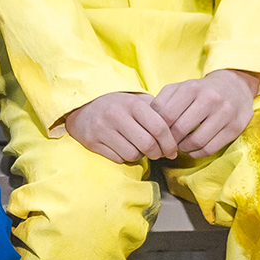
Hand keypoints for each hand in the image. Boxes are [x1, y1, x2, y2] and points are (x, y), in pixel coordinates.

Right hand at [63, 91, 180, 163]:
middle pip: (147, 144)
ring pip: (132, 154)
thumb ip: (157, 111)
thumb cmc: (117, 106)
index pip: (159, 127)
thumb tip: (177, 130)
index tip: (172, 150)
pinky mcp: (92, 142)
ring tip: (138, 148)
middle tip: (158, 154)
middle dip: (157, 153)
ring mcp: (102, 129)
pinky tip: (123, 149)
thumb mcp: (136, 100)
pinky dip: (124, 158)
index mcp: (132, 103)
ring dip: (139, 155)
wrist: (82, 107)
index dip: (169, 142)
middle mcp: (116, 115)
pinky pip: (118, 159)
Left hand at [153, 70, 259, 159]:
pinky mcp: (235, 127)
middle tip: (165, 144)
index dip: (157, 129)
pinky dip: (197, 153)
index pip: (165, 115)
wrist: (235, 86)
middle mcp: (209, 99)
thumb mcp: (179, 88)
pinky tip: (192, 149)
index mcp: (191, 88)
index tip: (154, 135)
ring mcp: (224, 113)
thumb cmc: (199, 91)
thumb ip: (161, 102)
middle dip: (169, 141)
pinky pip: (211, 148)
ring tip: (179, 146)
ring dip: (183, 148)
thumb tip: (146, 124)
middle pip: (179, 129)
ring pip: (196, 141)